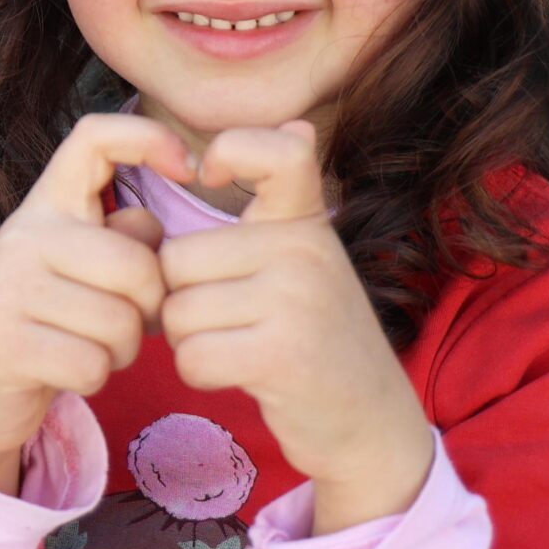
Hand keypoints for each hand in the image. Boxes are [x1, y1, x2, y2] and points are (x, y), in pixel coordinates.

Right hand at [0, 114, 194, 494]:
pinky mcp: (3, 343)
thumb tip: (150, 225)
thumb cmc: (49, 320)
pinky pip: (92, 364)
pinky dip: (94, 378)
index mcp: (48, 206)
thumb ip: (123, 241)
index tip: (188, 167)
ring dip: (122, 351)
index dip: (148, 138)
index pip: (94, 138)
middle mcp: (23, 235)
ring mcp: (7, 287)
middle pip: (137, 265)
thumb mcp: (83, 269)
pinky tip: (68, 371)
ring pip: (119, 323)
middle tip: (125, 324)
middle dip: (150, 310)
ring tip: (92, 347)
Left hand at [158, 122, 434, 534]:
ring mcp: (297, 300)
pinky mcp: (282, 355)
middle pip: (176, 260)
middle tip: (233, 324)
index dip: (230, 149)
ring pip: (177, 313)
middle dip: (183, 300)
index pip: (277, 151)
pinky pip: (191, 357)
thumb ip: (278, 209)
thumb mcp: (304, 263)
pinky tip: (240, 375)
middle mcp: (306, 251)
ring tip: (242, 348)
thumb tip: (295, 125)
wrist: (372, 423)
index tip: (207, 171)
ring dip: (191, 343)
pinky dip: (200, 375)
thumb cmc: (315, 339)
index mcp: (307, 223)